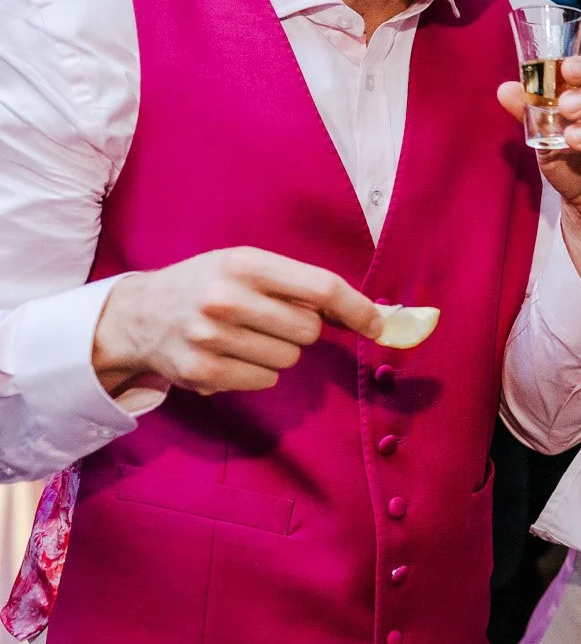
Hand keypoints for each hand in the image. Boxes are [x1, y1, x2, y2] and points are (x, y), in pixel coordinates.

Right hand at [92, 247, 381, 396]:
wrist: (139, 313)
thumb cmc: (208, 285)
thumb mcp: (246, 267)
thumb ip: (301, 286)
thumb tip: (369, 315)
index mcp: (244, 264)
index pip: (322, 289)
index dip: (358, 309)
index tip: (377, 325)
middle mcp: (226, 299)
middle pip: (309, 330)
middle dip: (302, 329)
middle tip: (270, 319)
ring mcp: (211, 338)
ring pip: (289, 358)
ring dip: (278, 351)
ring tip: (244, 336)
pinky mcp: (202, 372)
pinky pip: (265, 380)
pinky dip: (258, 371)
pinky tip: (229, 354)